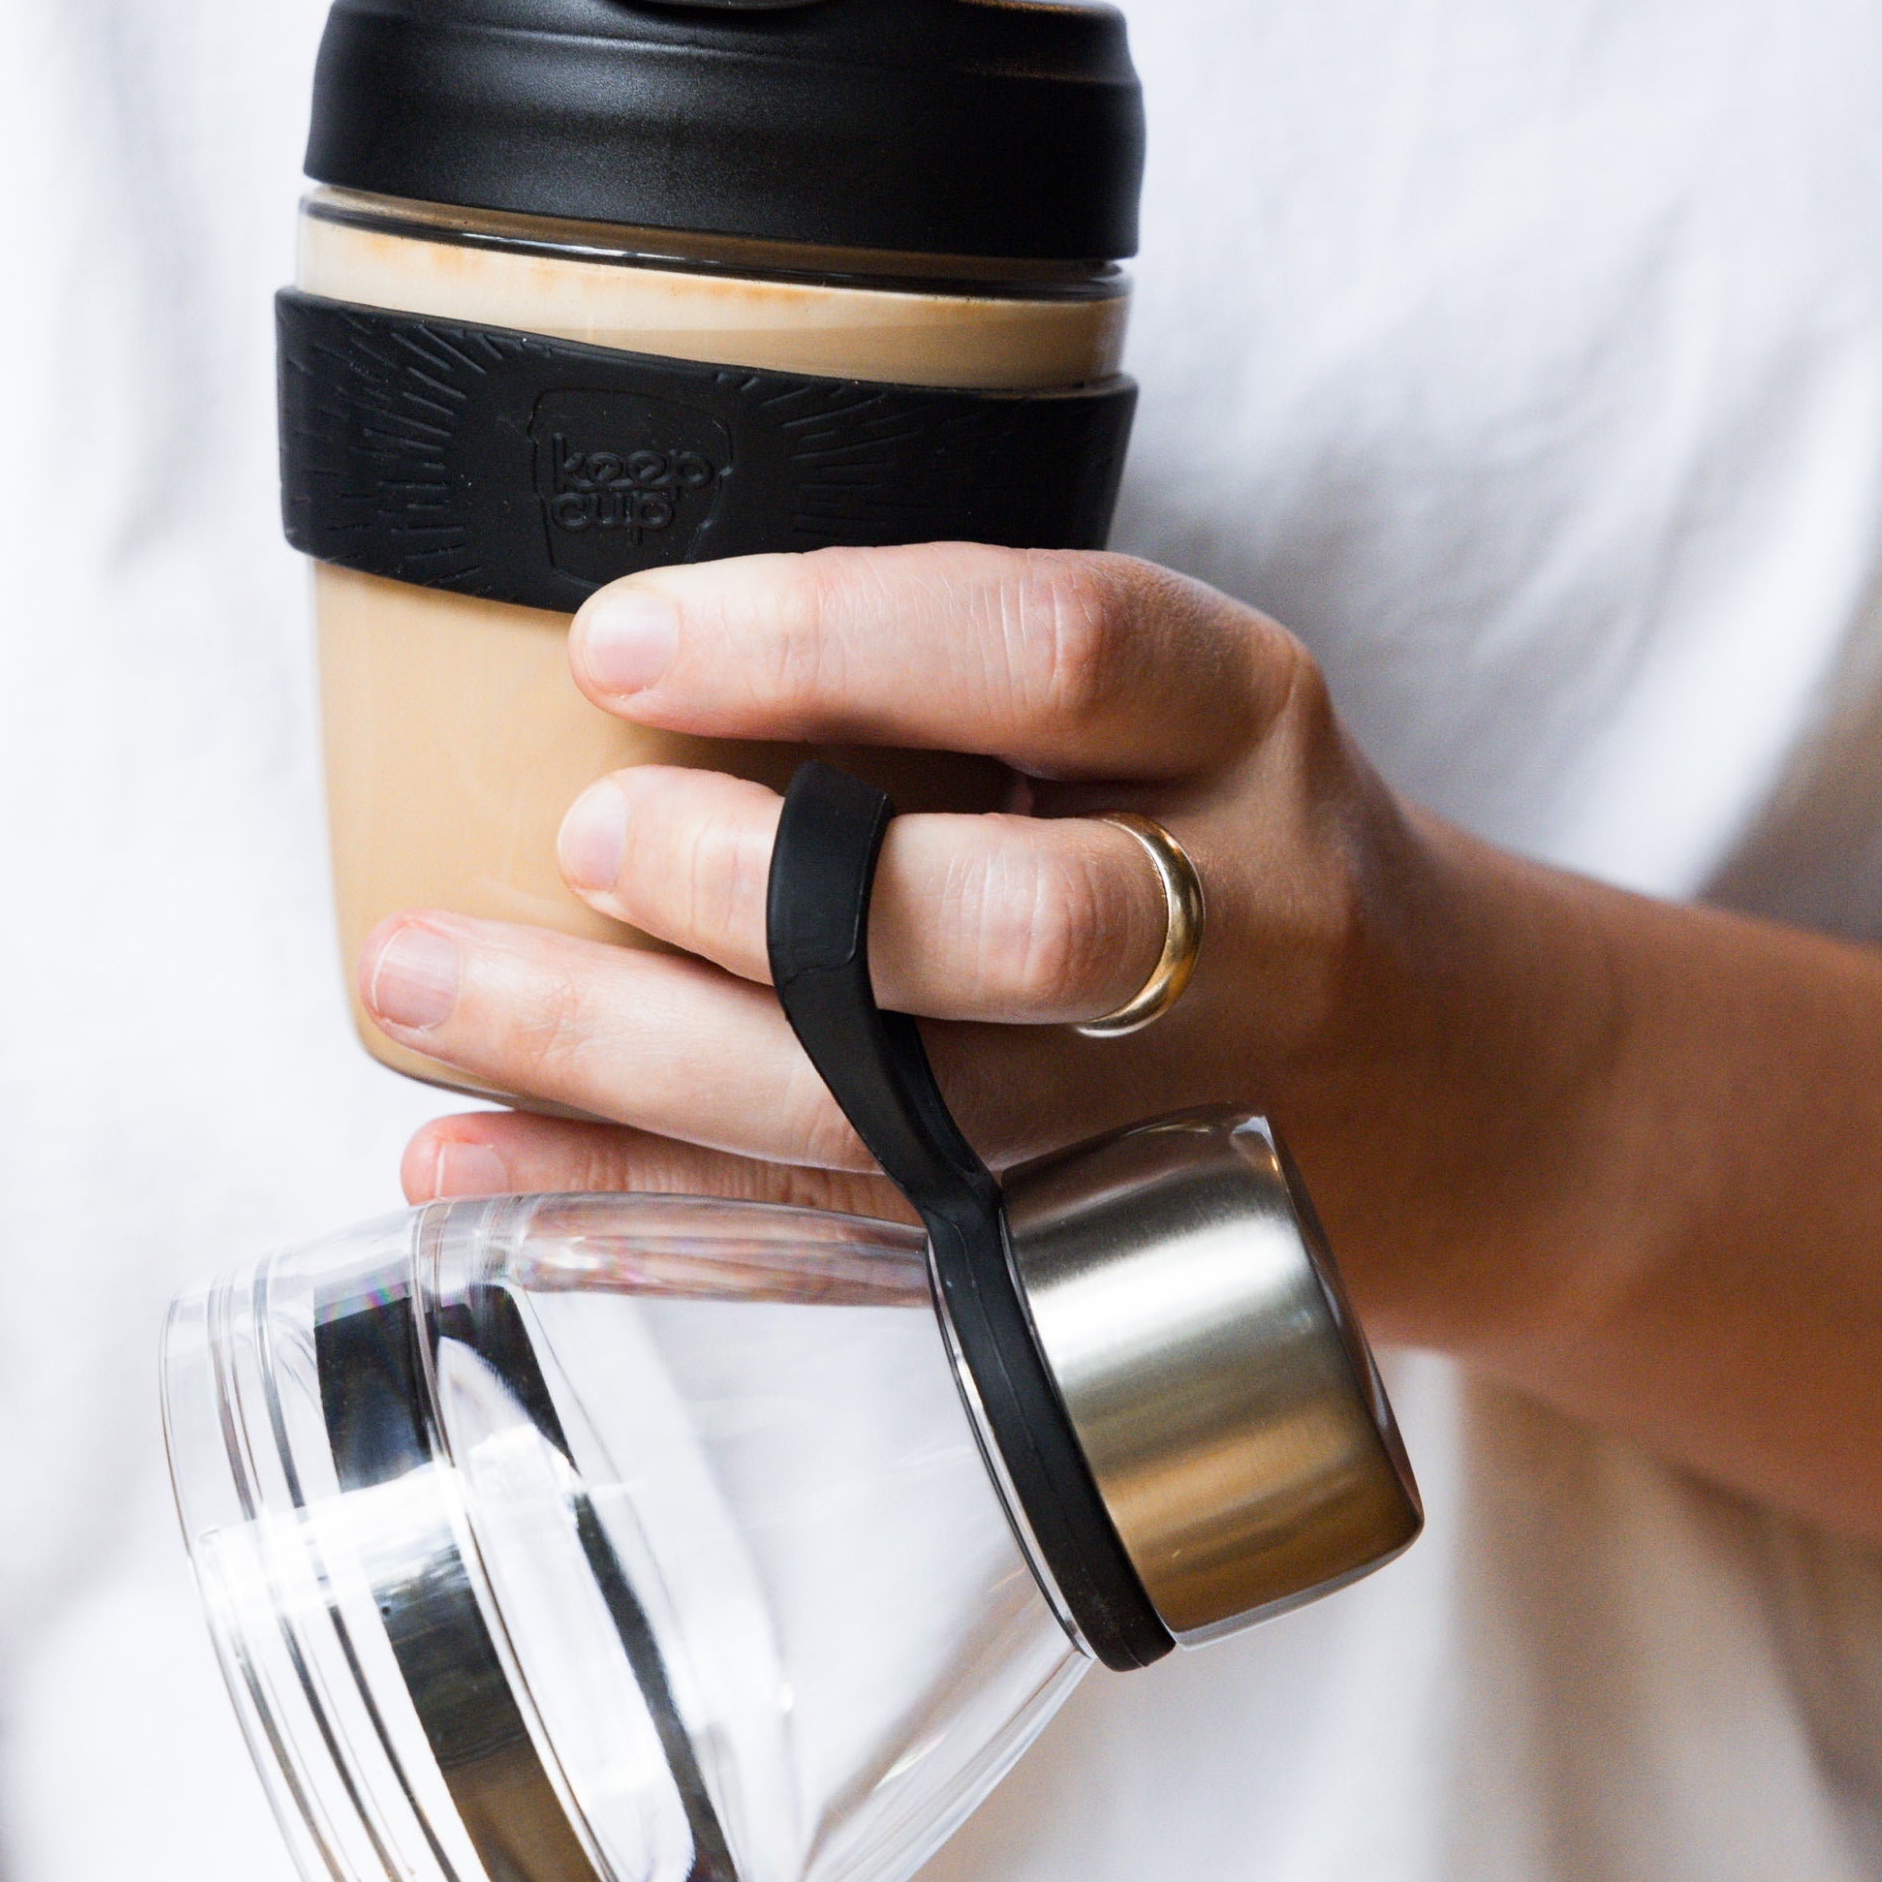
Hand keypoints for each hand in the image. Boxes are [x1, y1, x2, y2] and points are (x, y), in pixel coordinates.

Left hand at [360, 544, 1619, 1349]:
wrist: (1456, 1086)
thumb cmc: (1252, 845)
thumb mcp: (1182, 703)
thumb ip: (977, 680)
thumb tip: (624, 657)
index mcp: (1246, 725)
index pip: (1055, 650)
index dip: (826, 640)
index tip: (620, 637)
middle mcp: (1232, 921)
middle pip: (1011, 925)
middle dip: (766, 892)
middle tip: (582, 842)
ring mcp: (1158, 1114)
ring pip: (902, 1118)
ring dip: (636, 1068)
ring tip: (424, 991)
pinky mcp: (1074, 1244)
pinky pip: (843, 1241)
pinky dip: (645, 1211)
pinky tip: (480, 1174)